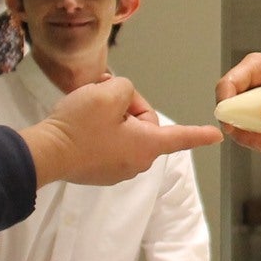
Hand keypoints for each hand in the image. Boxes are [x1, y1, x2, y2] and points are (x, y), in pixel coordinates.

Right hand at [25, 74, 220, 186]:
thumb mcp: (109, 92)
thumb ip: (126, 88)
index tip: (217, 136)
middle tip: (103, 93)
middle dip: (126, 105)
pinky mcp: (98, 171)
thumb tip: (121, 98)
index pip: (180, 137)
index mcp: (146, 146)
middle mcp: (135, 162)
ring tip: (86, 109)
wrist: (44, 154)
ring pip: (123, 131)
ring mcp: (116, 170)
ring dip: (109, 115)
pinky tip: (79, 124)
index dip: (199, 134)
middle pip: (143, 122)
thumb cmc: (79, 125)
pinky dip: (97, 130)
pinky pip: (106, 143)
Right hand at [215, 48, 260, 154]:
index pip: (228, 85)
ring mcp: (254, 104)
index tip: (233, 124)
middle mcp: (249, 86)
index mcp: (254, 68)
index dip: (226, 104)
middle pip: (230, 112)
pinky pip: (255, 136)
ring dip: (259, 141)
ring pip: (241, 129)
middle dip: (245, 131)